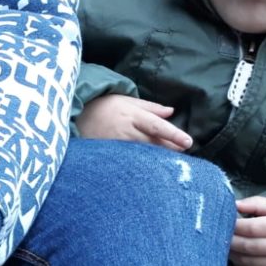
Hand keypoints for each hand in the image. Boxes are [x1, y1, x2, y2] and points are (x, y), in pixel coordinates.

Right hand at [77, 95, 193, 150]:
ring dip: (158, 157)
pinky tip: (149, 166)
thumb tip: (170, 112)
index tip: (188, 142)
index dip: (174, 135)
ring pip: (143, 153)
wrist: (76, 115)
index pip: (158, 126)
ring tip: (171, 160)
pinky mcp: (109, 153)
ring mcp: (117, 144)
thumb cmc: (103, 106)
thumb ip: (150, 107)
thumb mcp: (127, 100)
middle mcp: (127, 131)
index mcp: (133, 116)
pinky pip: (129, 158)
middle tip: (184, 153)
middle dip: (170, 149)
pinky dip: (141, 161)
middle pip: (153, 143)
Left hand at [230, 196, 265, 265]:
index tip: (225, 222)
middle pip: (247, 246)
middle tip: (220, 234)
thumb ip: (258, 204)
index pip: (252, 228)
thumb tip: (233, 205)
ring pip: (246, 261)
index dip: (234, 226)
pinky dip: (239, 265)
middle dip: (229, 240)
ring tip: (227, 244)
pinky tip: (238, 256)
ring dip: (232, 253)